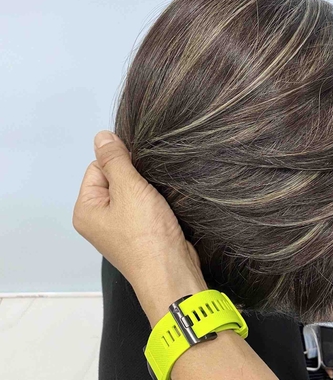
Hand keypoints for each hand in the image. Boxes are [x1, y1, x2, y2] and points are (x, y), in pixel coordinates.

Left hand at [73, 130, 207, 325]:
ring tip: (160, 193)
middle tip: (151, 184)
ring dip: (147, 189)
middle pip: (115, 180)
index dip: (119, 162)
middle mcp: (98, 219)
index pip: (97, 168)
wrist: (172, 272)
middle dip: (135, 176)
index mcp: (86, 209)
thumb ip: (115, 160)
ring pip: (132, 193)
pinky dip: (155, 202)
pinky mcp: (140, 233)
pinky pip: (143, 207)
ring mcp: (120, 228)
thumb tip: (100, 135)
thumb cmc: (146, 232)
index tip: (140, 169)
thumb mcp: (128, 189)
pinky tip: (165, 203)